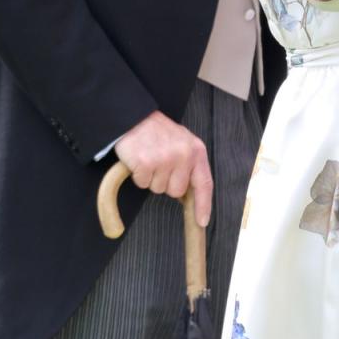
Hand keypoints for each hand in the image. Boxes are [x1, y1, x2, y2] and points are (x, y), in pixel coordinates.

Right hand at [114, 110, 212, 226]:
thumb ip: (190, 165)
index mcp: (196, 150)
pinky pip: (143, 183)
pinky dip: (139, 175)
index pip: (204, 183)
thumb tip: (190, 197)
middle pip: (176, 191)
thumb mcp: (183, 143)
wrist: (134, 117)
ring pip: (158, 189)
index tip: (202, 221)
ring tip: (150, 159)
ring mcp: (165, 159)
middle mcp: (183, 155)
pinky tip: (139, 159)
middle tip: (159, 164)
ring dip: (151, 178)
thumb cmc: (158, 133)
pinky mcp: (146, 162)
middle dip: (166, 183)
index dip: (203, 205)